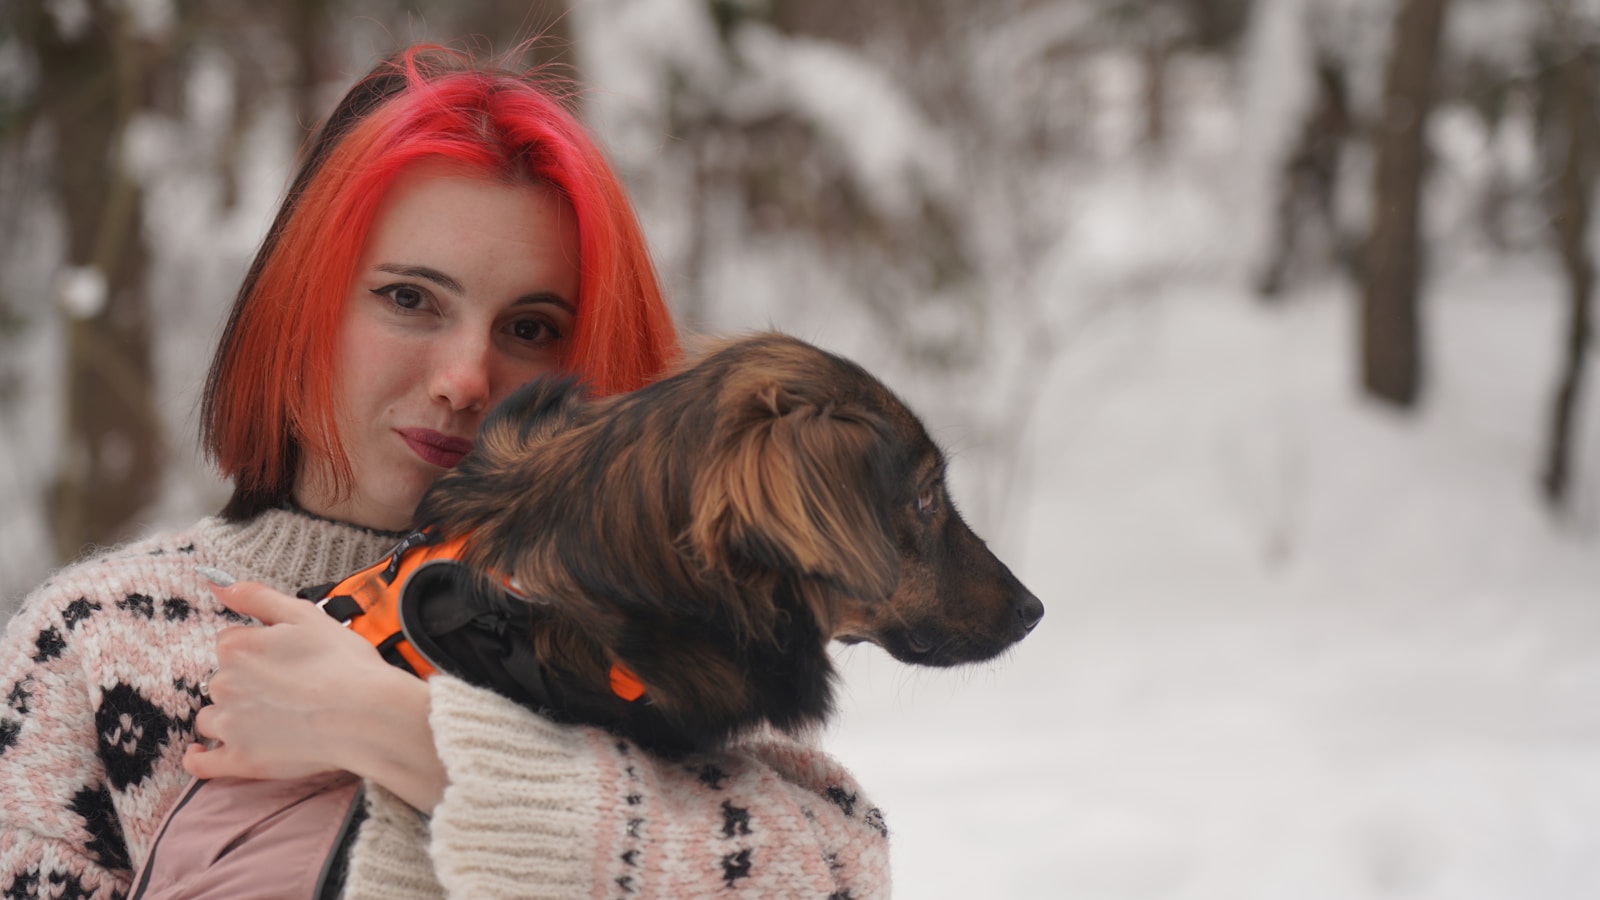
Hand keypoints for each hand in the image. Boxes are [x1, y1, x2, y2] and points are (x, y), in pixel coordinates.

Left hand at [184, 580, 446, 810]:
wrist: (367, 715)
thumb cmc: (343, 663)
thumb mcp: (304, 615)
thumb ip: (256, 597)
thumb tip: (215, 584)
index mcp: (236, 647)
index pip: (230, 642)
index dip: (257, 649)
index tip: (283, 658)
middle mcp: (223, 685)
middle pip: (222, 680)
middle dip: (245, 683)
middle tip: (286, 688)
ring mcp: (229, 726)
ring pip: (211, 718)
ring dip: (229, 716)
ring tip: (266, 719)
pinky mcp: (240, 760)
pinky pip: (202, 764)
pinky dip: (199, 758)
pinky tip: (201, 753)